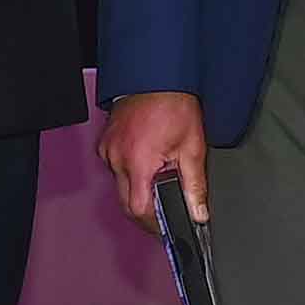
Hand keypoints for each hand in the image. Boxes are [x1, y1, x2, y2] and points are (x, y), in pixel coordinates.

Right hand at [98, 88, 209, 228]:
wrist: (156, 76)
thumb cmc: (173, 104)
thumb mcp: (192, 147)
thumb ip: (195, 186)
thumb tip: (198, 214)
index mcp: (138, 162)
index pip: (139, 210)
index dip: (154, 224)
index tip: (167, 228)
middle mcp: (117, 158)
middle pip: (127, 202)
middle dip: (147, 209)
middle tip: (167, 206)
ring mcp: (108, 150)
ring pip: (121, 186)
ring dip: (139, 188)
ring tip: (159, 174)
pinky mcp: (105, 144)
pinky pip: (115, 168)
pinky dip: (130, 171)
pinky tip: (147, 160)